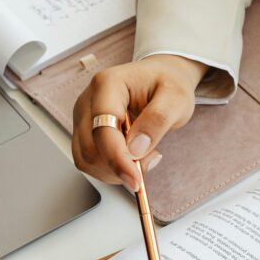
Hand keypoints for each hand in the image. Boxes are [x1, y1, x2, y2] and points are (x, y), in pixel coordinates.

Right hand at [71, 54, 206, 190]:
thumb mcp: (176, 98)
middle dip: (120, 165)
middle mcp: (88, 100)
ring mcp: (83, 118)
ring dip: (115, 170)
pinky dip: (111, 169)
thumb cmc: (167, 84)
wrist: (160, 79)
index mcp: (107, 84)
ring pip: (87, 160)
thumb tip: (136, 149)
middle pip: (90, 149)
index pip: (103, 128)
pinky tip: (130, 157)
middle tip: (152, 157)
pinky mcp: (84, 133)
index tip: (136, 180)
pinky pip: (89, 162)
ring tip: (143, 154)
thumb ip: (157, 120)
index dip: (117, 158)